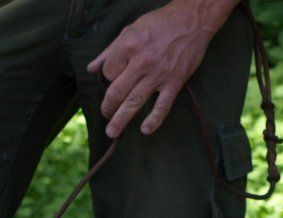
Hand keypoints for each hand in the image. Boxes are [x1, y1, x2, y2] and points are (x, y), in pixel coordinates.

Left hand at [87, 0, 239, 138]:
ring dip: (121, 119)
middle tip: (105, 115)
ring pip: (134, 102)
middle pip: (117, 92)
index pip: (109, 72)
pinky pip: (163, 105)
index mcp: (128, 46)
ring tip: (112, 132)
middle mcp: (142, 62)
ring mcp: (158, 74)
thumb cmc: (159, 23)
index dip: (107, 78)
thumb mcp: (130, 30)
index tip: (114, 79)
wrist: (191, 21)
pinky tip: (145, 130)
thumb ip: (109, 51)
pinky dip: (154, 120)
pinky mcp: (175, 82)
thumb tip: (91, 69)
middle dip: (108, 107)